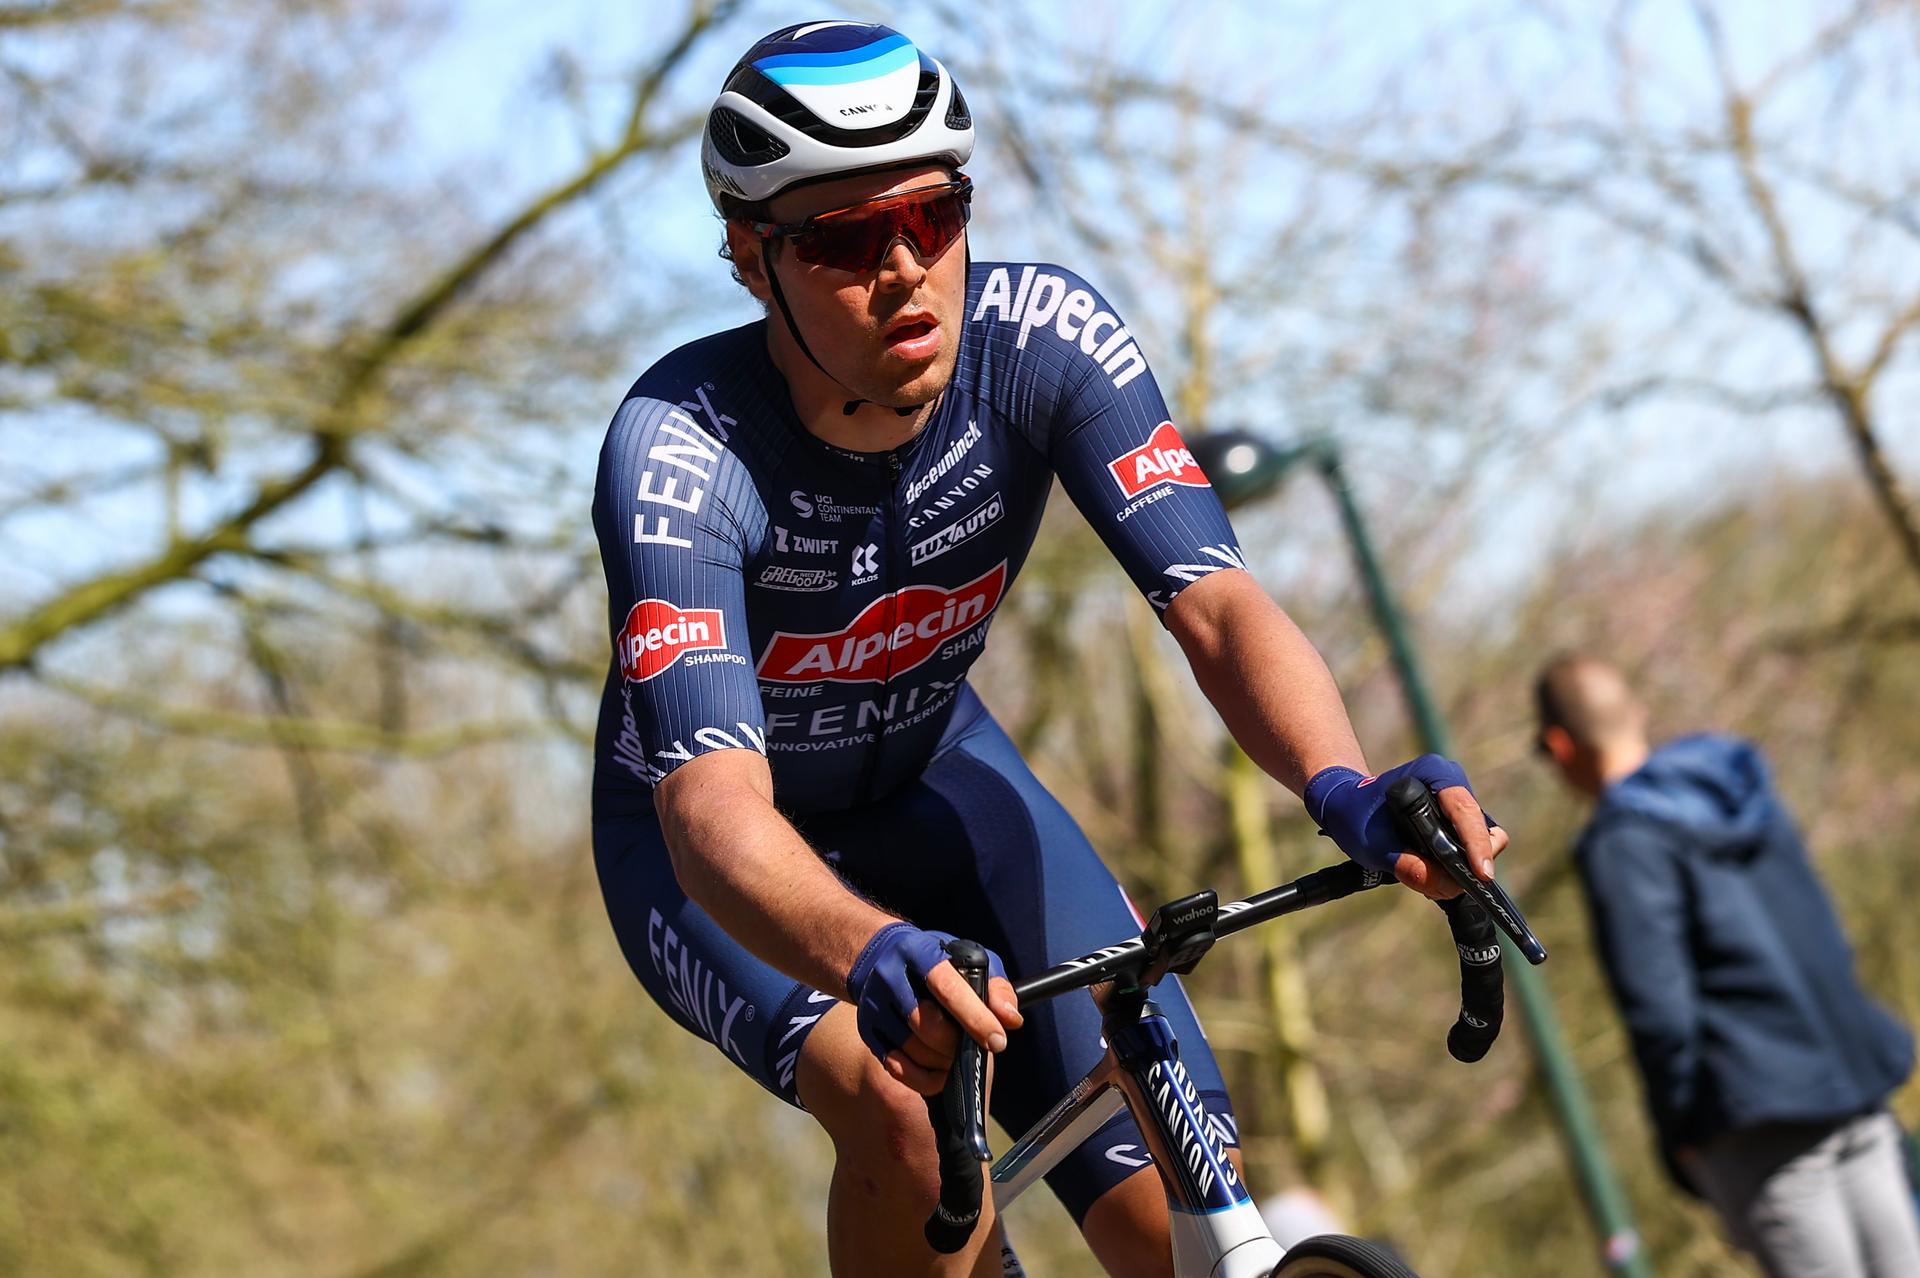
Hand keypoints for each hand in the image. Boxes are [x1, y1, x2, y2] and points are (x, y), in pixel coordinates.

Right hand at [845, 923, 1023, 1095]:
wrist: (877, 954)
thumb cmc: (934, 959)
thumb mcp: (969, 959)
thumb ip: (995, 987)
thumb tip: (1011, 1020)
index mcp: (921, 953)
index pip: (949, 989)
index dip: (976, 1018)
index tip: (998, 1042)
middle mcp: (892, 977)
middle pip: (929, 1026)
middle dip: (956, 1046)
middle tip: (971, 1046)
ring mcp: (874, 1004)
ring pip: (912, 1049)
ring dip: (941, 1063)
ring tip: (953, 1056)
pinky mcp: (866, 1028)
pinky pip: (895, 1066)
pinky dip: (920, 1077)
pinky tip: (935, 1070)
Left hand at [1303, 755, 1509, 899]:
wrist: (1346, 806)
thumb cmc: (1355, 815)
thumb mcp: (1373, 844)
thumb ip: (1407, 865)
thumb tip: (1449, 887)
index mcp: (1435, 773)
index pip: (1466, 811)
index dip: (1477, 844)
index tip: (1482, 874)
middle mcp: (1452, 784)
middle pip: (1482, 829)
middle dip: (1472, 860)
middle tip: (1446, 885)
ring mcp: (1457, 803)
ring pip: (1480, 841)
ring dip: (1464, 865)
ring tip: (1433, 881)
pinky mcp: (1456, 821)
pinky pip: (1470, 847)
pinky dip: (1458, 864)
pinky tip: (1432, 872)